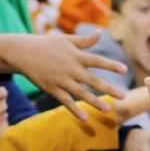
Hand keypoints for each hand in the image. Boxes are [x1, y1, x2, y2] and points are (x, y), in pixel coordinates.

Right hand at [0, 31, 127, 119]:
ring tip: (108, 109)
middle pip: (93, 80)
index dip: (111, 65)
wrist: (24, 53)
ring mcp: (61, 80)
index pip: (97, 60)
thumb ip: (85, 41)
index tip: (125, 70)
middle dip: (109, 89)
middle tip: (123, 96)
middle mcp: (71, 69)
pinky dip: (75, 110)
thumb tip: (101, 33)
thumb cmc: (48, 45)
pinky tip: (85, 118)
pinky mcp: (52, 89)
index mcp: (76, 55)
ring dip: (95, 102)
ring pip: (81, 94)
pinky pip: (66, 101)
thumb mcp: (67, 40)